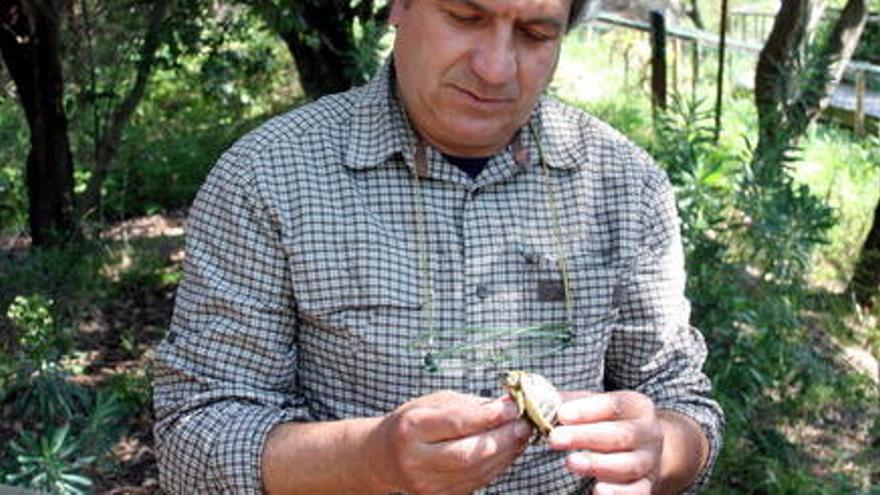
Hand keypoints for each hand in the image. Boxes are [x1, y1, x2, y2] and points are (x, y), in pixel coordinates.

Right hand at [367, 390, 531, 494]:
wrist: (383, 456)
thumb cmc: (412, 423)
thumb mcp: (433, 404)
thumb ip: (469, 406)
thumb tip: (508, 405)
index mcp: (412, 428)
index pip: (457, 423)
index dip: (489, 416)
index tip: (513, 407)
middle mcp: (416, 459)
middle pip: (468, 453)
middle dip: (502, 438)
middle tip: (524, 425)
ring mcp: (427, 483)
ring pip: (476, 470)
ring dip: (505, 453)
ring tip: (520, 436)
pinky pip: (476, 481)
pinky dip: (496, 466)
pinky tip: (507, 451)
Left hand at [548, 391, 663, 494]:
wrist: (642, 446)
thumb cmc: (609, 422)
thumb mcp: (594, 405)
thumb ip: (569, 403)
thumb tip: (541, 403)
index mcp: (636, 406)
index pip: (614, 405)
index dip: (586, 410)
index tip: (561, 415)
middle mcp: (648, 432)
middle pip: (620, 435)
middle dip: (585, 437)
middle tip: (555, 439)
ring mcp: (649, 461)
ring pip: (629, 464)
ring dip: (598, 464)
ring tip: (570, 462)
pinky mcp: (647, 484)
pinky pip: (638, 491)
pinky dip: (619, 493)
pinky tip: (597, 490)